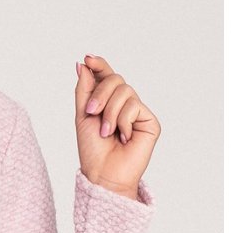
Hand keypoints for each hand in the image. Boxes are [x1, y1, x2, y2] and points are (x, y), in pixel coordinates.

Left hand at [75, 54, 160, 198]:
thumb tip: (84, 64)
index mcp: (108, 102)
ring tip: (106, 132)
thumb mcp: (83, 116)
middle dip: (100, 94)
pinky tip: (123, 137)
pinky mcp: (149, 121)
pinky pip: (134, 105)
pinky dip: (122, 121)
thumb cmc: (92, 150)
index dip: (99, 65)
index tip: (88, 58)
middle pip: (115, 79)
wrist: (104, 173)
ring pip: (125, 91)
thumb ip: (84, 90)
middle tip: (91, 112)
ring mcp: (138, 112)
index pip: (106, 76)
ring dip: (109, 112)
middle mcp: (125, 104)